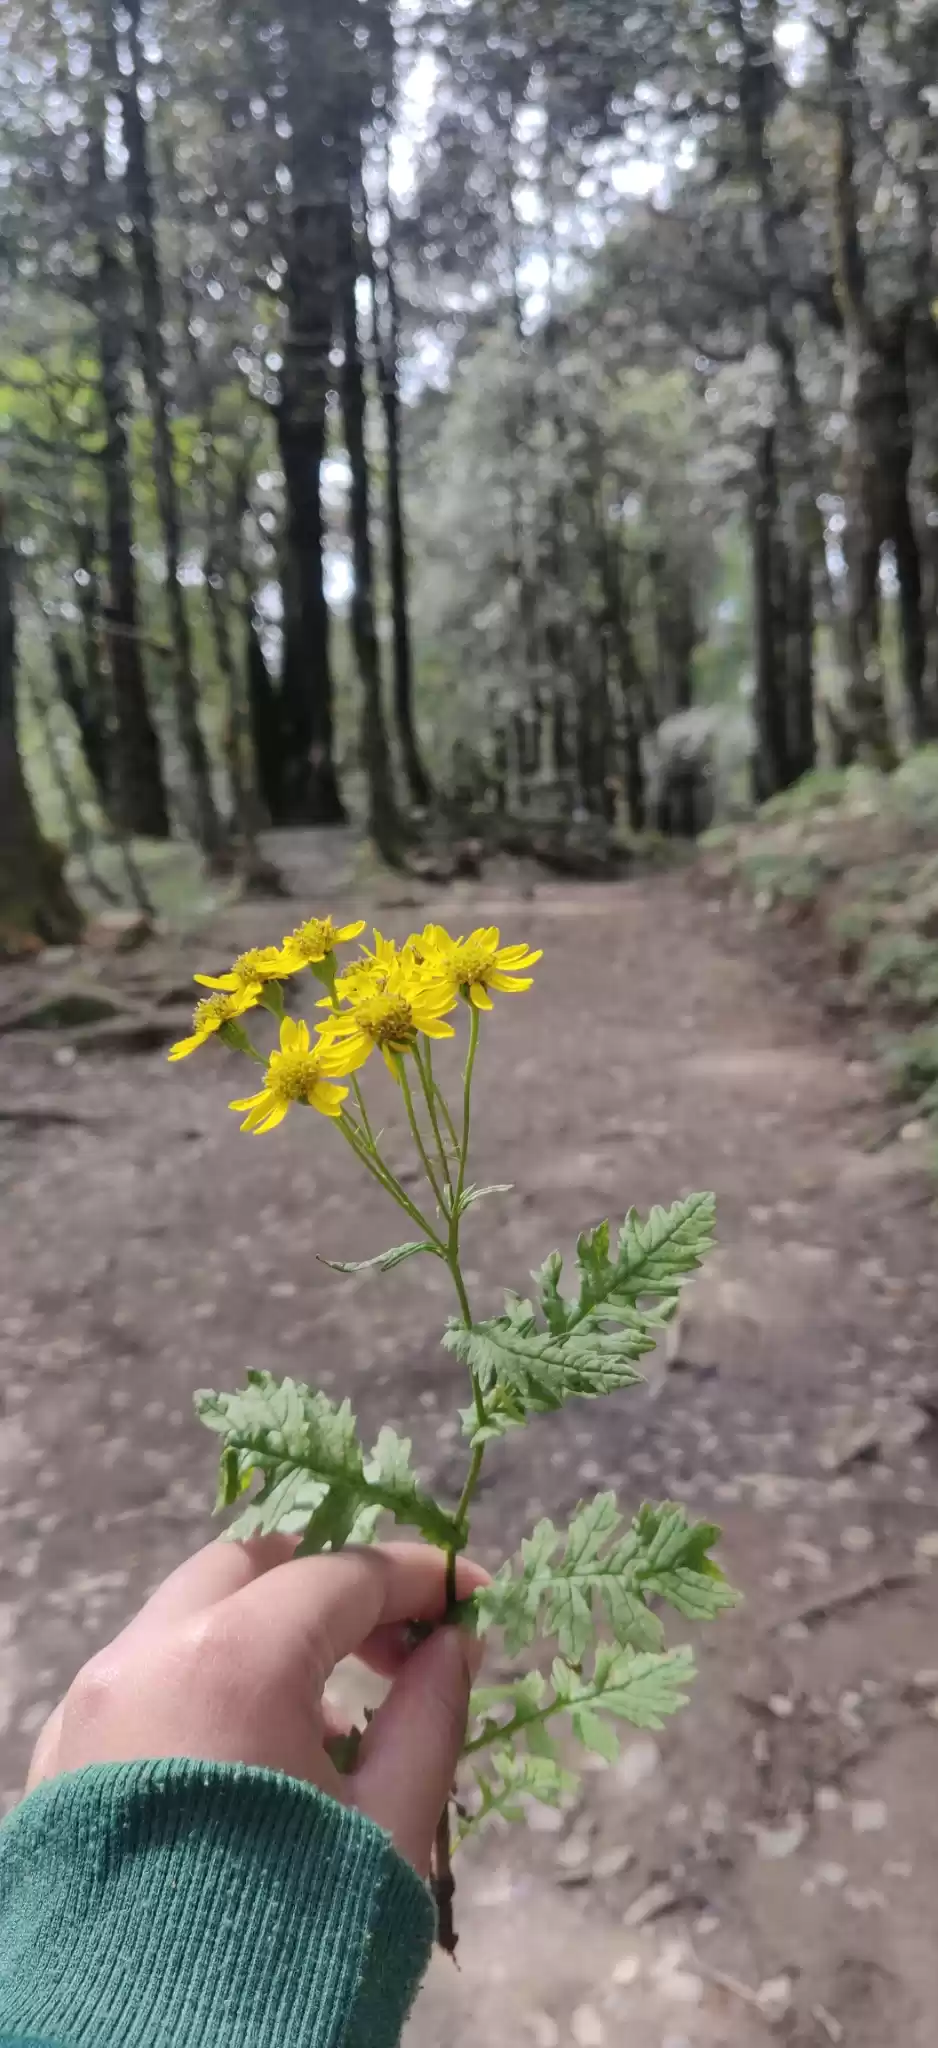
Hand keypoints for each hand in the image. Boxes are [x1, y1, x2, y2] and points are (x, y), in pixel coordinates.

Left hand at [26, 1537, 487, 1875]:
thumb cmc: (289, 1941)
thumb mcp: (389, 1828)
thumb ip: (430, 1717)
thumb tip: (455, 1644)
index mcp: (233, 1661)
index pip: (343, 1576)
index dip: (421, 1579)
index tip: (473, 1596)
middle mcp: (144, 1657)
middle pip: (250, 1568)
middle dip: (330, 1585)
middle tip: (398, 1639)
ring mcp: (88, 1705)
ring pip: (186, 1616)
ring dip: (267, 1632)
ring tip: (338, 1715)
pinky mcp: (58, 1759)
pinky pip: (142, 1678)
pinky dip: (208, 1678)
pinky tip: (259, 1754)